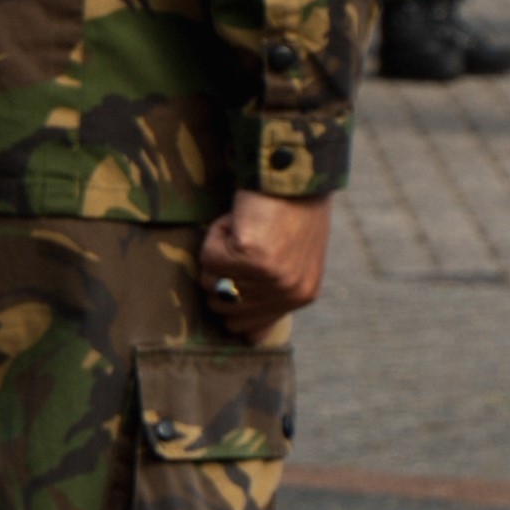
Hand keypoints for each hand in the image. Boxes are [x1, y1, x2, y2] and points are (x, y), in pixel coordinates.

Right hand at [195, 190, 334, 331]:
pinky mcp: (250, 256)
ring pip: (208, 281)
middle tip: (248, 241)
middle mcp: (288, 293)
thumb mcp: (291, 259)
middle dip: (223, 273)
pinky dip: (217, 233)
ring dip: (220, 251)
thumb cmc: (292, 207)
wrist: (296, 168)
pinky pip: (208, 255)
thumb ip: (270, 296)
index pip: (247, 331)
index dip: (233, 298)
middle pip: (221, 308)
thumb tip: (249, 340)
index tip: (241, 270)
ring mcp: (270, 277)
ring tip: (248, 228)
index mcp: (301, 295)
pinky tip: (242, 218)